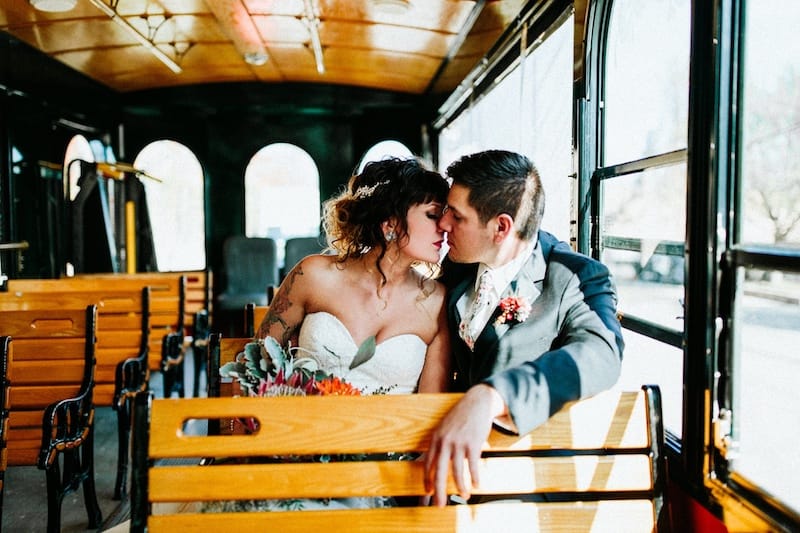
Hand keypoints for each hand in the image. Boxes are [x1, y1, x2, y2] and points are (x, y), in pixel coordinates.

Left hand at [423, 384, 505, 506]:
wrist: (477, 402)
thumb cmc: (461, 416)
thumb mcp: (444, 427)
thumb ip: (440, 442)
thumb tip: (437, 460)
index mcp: (436, 439)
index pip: (428, 463)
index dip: (427, 479)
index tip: (428, 492)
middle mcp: (445, 442)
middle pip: (439, 471)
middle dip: (439, 490)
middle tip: (439, 504)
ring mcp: (459, 443)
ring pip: (457, 471)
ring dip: (461, 486)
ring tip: (464, 495)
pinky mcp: (473, 444)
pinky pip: (473, 466)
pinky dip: (475, 477)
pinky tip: (477, 485)